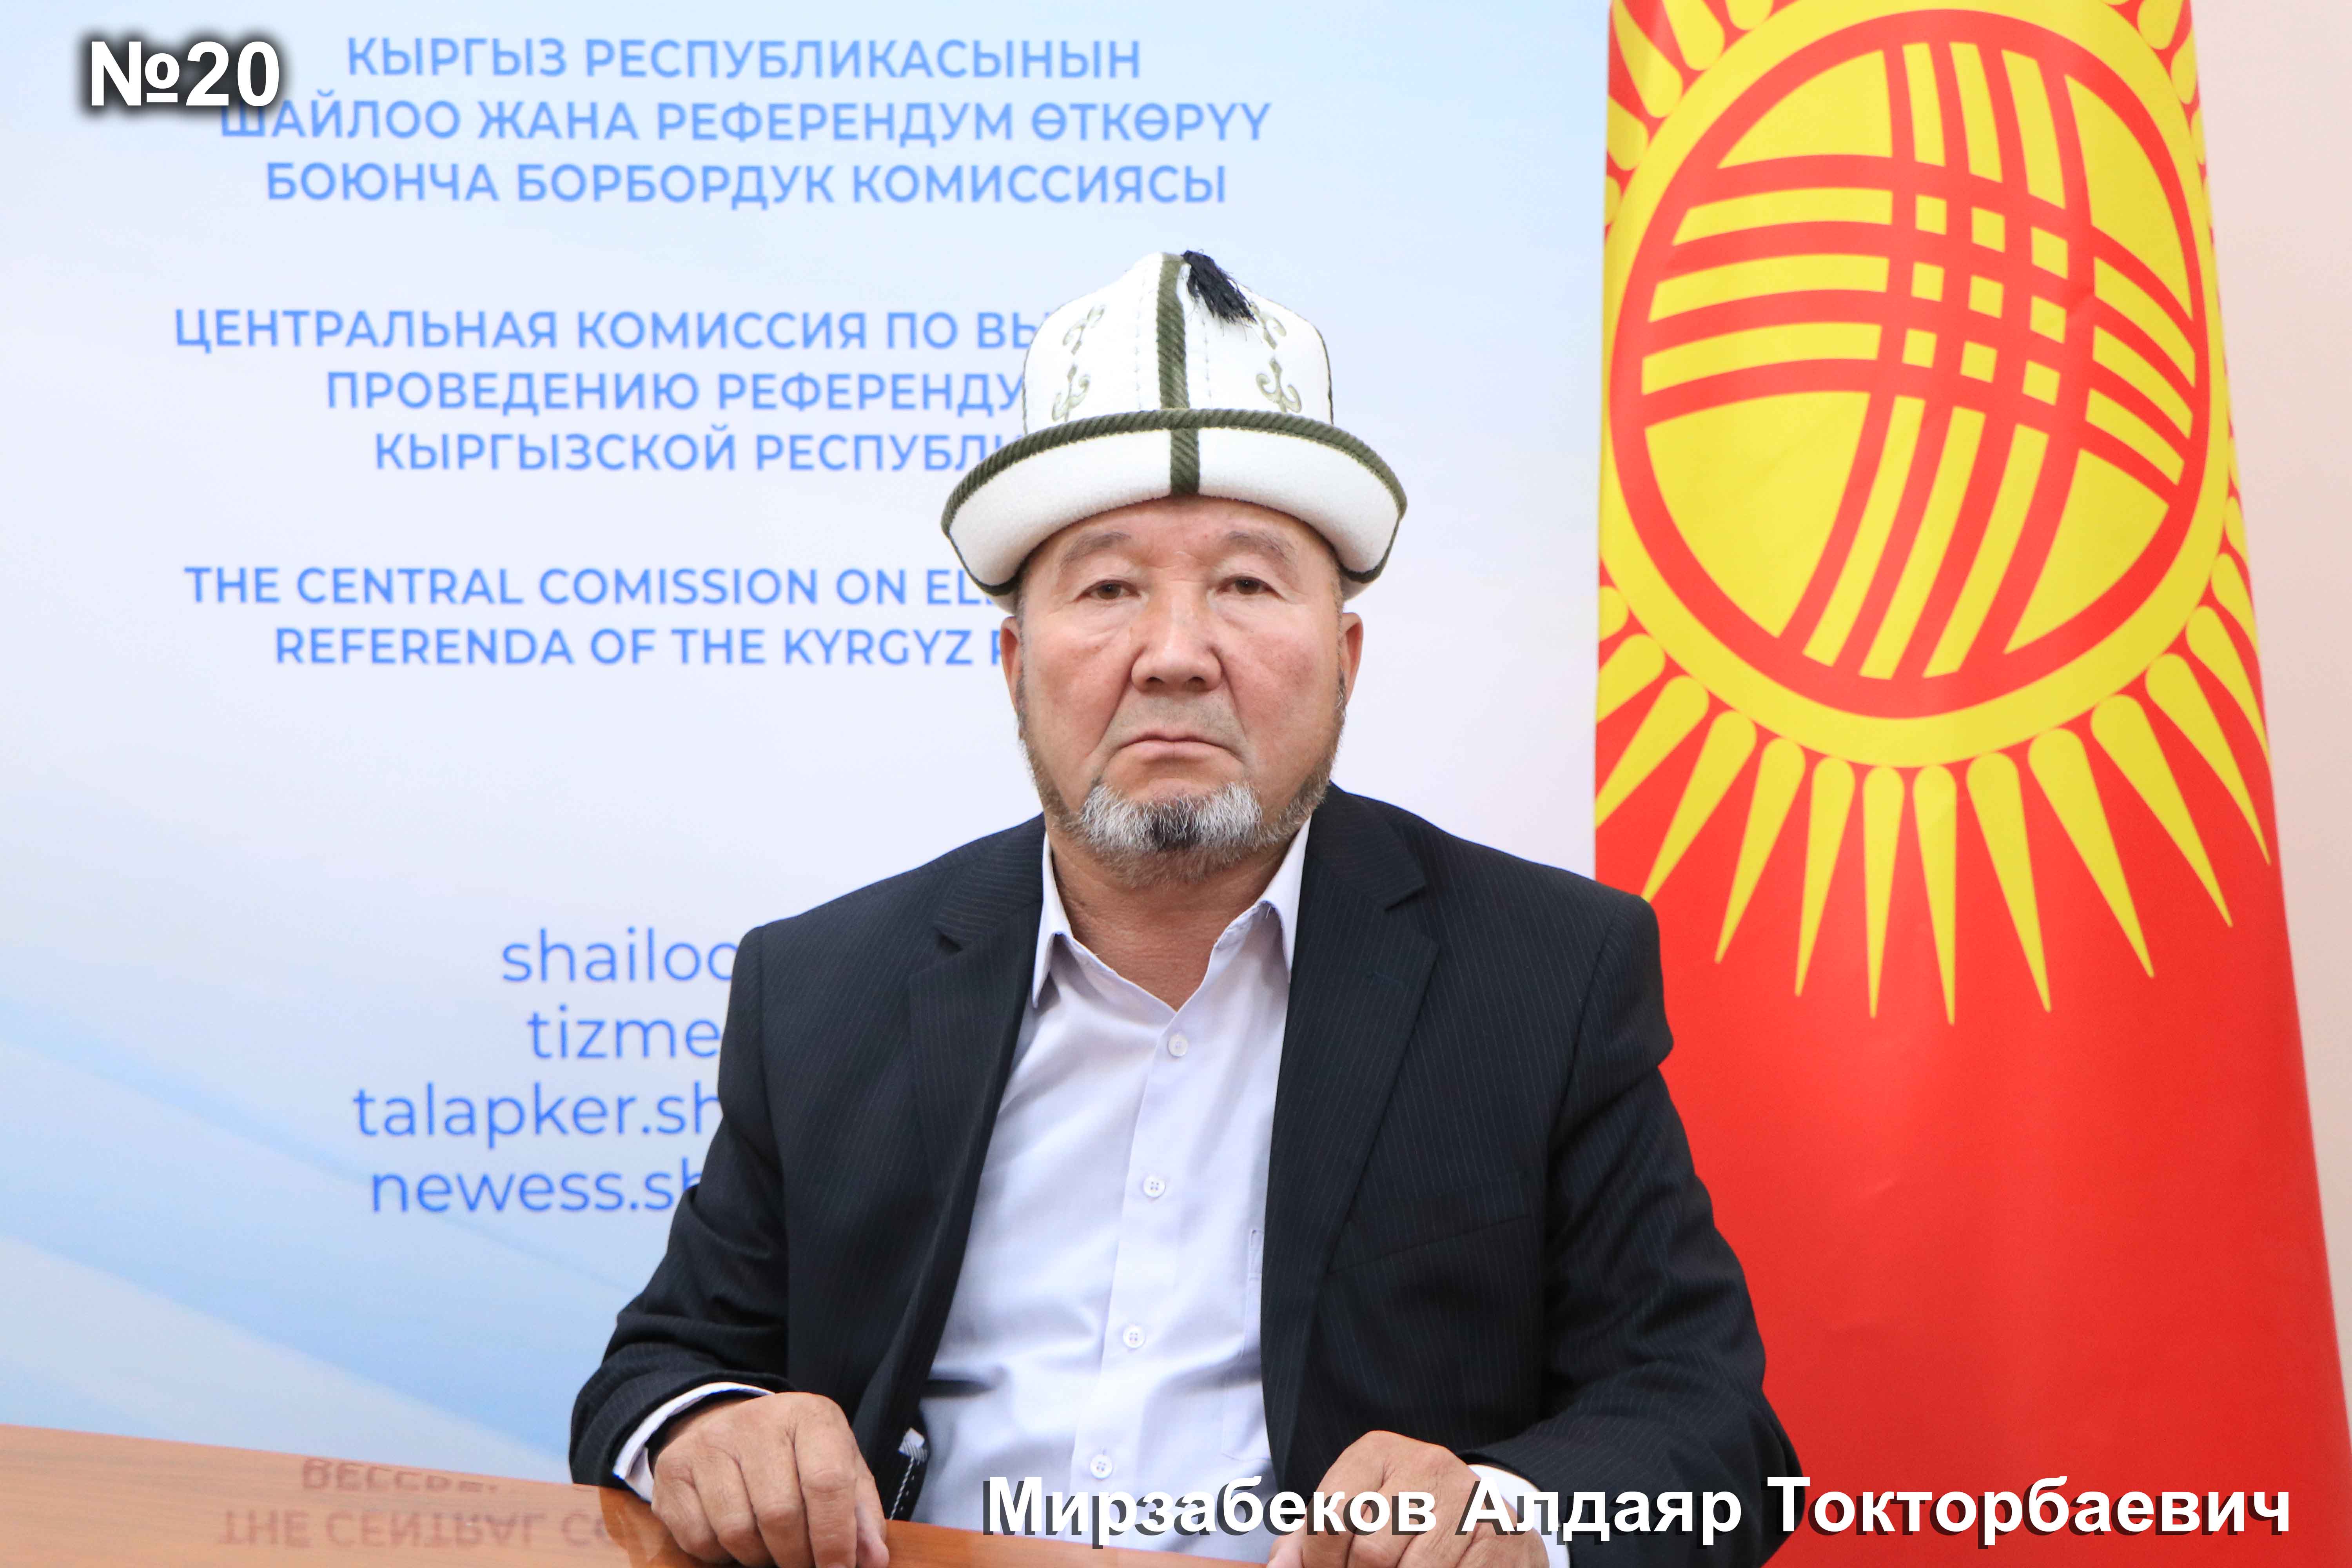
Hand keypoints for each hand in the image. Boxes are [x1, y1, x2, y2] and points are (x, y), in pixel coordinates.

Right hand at [650, 1392, 890, 1567]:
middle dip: (797, 1557)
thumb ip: (860, 1513)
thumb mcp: (839, 1466)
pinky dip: (721, 1555)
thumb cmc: (796, 1454)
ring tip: (772, 1549)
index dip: (836, 1539)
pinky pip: (699, 1538)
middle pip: (780, 1514)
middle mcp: (755, 1422)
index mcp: (808, 1416)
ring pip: (737, 1531)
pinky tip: (735, 1538)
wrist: (729, 1424)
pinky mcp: (673, 1470)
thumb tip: (872, 1560)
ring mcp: (709, 1444)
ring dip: (759, 1558)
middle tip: (804, 1565)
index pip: (827, 1483)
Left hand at [1268, 1432, 1544, 1567]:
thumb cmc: (1402, 1522)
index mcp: (1377, 1451)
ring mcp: (1469, 1497)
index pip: (1330, 1520)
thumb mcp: (1353, 1517)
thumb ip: (1308, 1543)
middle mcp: (1427, 1463)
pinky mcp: (1502, 1534)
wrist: (1482, 1517)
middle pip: (1371, 1554)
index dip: (1321, 1564)